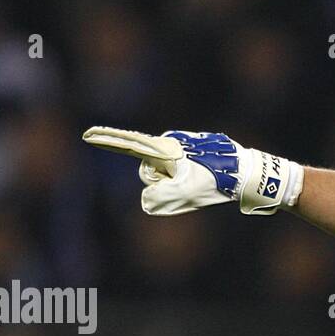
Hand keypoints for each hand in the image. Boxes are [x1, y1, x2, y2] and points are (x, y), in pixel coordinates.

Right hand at [81, 126, 301, 215]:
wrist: (247, 173)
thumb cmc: (217, 183)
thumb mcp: (187, 194)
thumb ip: (160, 198)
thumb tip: (147, 201)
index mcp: (166, 148)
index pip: (130, 143)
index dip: (107, 140)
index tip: (87, 134)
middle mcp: (172, 143)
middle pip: (151, 170)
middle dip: (162, 182)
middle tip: (189, 185)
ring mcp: (183, 146)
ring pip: (167, 173)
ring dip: (178, 183)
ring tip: (202, 183)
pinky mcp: (194, 152)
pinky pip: (181, 173)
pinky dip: (188, 182)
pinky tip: (207, 181)